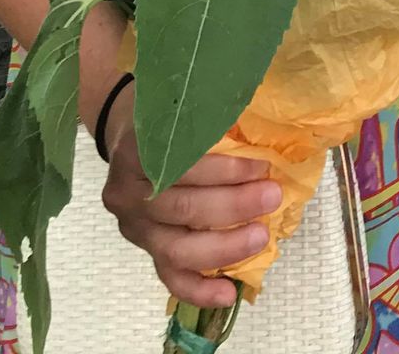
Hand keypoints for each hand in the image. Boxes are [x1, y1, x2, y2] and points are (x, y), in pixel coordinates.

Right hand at [100, 84, 280, 308]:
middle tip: (272, 196)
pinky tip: (229, 294)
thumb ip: (213, 117)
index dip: (224, 170)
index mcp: (135, 151)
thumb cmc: (166, 114)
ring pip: (176, 249)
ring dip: (224, 247)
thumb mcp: (182, 104)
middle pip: (182, 209)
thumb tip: (267, 130)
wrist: (126, 126)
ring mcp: (133, 226)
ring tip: (261, 238)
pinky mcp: (143, 248)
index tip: (262, 165)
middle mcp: (126, 193)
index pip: (181, 167)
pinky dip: (199, 290)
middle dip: (233, 206)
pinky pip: (169, 276)